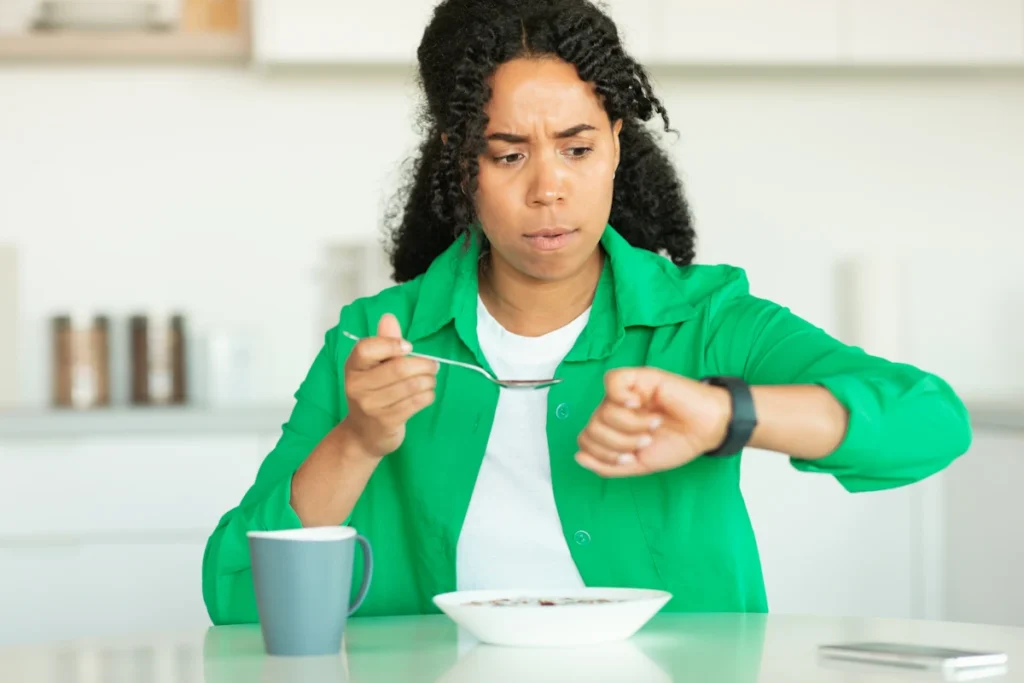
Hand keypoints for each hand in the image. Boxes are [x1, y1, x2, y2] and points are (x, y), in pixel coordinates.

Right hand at [340, 314, 438, 458]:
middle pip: (398, 368)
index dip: (391, 344)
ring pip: (411, 386)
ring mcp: (370, 406)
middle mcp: (357, 386)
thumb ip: (383, 342)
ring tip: (431, 378)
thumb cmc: (372, 394)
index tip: (408, 347)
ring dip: (429, 380)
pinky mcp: (386, 422)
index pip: (366, 348)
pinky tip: (428, 393)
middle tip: (433, 365)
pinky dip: (428, 395)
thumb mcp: (373, 368)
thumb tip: (389, 317)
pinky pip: (416, 403)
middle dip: (423, 364)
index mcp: (353, 367)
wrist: (362, 435)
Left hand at [576, 368, 732, 477]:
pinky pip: (612, 381)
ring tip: (653, 426)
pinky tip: (638, 404)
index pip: (586, 439)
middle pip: (592, 427)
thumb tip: (578, 457)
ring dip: (629, 426)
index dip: (603, 455)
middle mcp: (616, 409)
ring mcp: (626, 392)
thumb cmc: (677, 443)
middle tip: (646, 441)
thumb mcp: (639, 464)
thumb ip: (608, 466)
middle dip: (618, 444)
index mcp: (613, 427)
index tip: (631, 459)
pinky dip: (621, 397)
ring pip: (603, 411)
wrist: (707, 429)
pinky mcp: (639, 376)